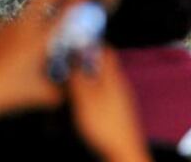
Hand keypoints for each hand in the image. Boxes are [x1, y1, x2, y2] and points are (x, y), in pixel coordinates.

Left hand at [0, 0, 67, 131]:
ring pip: (28, 10)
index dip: (77, 0)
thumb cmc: (9, 94)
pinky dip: (24, 25)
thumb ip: (64, 88)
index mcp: (38, 40)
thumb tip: (76, 84)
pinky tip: (24, 40)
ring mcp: (6, 27)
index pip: (63, 14)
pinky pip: (14, 23)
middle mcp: (22, 28)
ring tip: (49, 14)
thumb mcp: (44, 95)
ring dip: (40, 7)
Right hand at [68, 47, 151, 161]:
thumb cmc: (107, 129)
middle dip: (83, 62)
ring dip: (84, 79)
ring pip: (99, 81)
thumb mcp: (85, 98)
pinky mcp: (114, 113)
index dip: (90, 42)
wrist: (123, 153)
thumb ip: (79, 75)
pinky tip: (78, 105)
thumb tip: (74, 55)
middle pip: (101, 65)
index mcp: (113, 78)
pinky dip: (87, 95)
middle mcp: (118, 86)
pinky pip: (99, 96)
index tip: (75, 40)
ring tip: (68, 84)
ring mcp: (118, 100)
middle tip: (67, 63)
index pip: (105, 50)